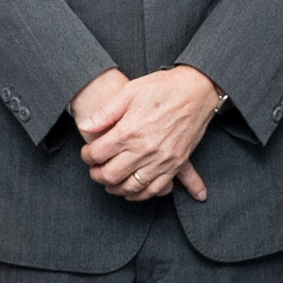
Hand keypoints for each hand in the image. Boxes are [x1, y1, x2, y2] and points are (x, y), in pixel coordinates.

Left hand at [77, 66, 217, 201]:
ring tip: (109, 181)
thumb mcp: (130, 91)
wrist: (197, 90)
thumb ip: (106, 112)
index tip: (87, 153)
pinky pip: (155, 190)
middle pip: (111, 175)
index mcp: (129, 130)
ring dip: (116, 188)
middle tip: (94, 169)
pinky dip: (140, 195)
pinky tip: (132, 190)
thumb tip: (85, 127)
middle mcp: (145, 149)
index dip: (86, 156)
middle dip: (97, 175)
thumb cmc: (163, 88)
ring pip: (131, 187)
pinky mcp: (176, 164)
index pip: (97, 154)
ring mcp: (162, 159)